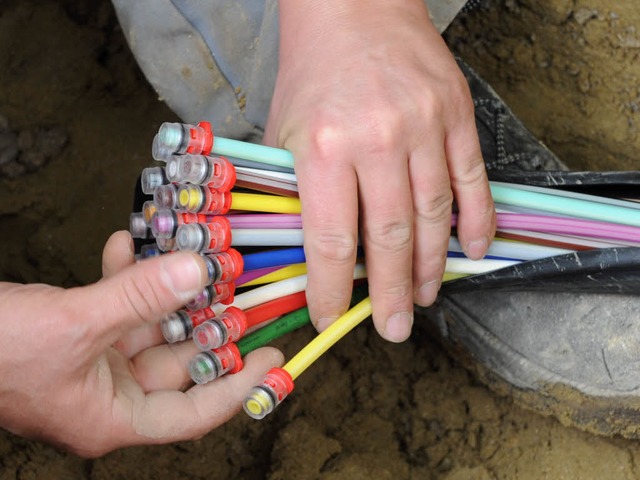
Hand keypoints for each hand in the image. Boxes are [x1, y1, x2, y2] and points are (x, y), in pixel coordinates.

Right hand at [0, 231, 282, 456]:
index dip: (238, 386)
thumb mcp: (74, 324)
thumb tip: (199, 271)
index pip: (193, 413)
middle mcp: (107, 394)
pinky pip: (114, 306)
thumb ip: (140, 298)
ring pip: (149, 326)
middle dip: (206, 322)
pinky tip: (128, 243)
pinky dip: (124, 276)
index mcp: (111, 417)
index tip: (272, 357)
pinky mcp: (75, 332)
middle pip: (177, 362)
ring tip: (190, 255)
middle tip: (237, 288)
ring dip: (166, 290)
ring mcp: (91, 362)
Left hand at [264, 1, 495, 341]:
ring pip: (434, 216)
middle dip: (391, 293)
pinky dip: (476, 221)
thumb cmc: (313, 72)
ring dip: (432, 266)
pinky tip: (474, 250)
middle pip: (390, 238)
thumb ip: (297, 192)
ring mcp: (424, 127)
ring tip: (425, 297)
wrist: (352, 7)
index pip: (332, 241)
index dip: (332, 290)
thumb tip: (314, 254)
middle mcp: (376, 140)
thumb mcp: (283, 134)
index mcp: (323, 147)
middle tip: (393, 327)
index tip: (332, 318)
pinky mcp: (456, 114)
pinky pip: (471, 180)